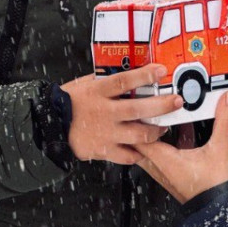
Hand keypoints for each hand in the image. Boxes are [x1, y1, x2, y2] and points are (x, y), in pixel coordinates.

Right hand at [60, 65, 180, 164]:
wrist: (50, 125)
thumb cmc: (69, 101)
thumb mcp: (86, 84)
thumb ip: (107, 81)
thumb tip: (131, 73)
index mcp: (98, 92)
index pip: (124, 81)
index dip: (144, 75)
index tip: (161, 70)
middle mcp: (104, 113)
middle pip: (138, 109)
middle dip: (162, 106)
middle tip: (177, 102)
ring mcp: (105, 133)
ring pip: (139, 135)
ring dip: (156, 131)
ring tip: (163, 128)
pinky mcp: (103, 150)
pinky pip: (127, 155)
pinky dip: (139, 153)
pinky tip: (145, 148)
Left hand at [135, 93, 227, 202]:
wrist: (221, 209)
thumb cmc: (215, 188)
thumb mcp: (220, 149)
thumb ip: (223, 122)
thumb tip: (225, 102)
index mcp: (164, 160)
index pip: (137, 138)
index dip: (136, 121)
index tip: (140, 106)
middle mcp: (160, 169)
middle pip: (138, 145)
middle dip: (140, 128)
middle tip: (145, 111)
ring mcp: (166, 174)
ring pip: (149, 152)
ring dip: (152, 137)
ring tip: (158, 119)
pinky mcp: (174, 177)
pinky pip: (163, 157)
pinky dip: (166, 145)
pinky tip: (181, 135)